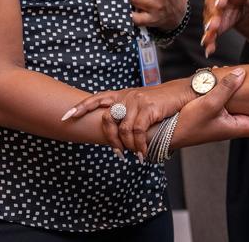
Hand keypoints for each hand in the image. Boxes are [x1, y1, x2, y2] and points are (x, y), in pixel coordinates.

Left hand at [62, 78, 194, 156]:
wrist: (183, 93)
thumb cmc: (161, 103)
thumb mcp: (140, 104)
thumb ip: (127, 112)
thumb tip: (117, 132)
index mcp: (122, 94)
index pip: (96, 98)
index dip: (80, 107)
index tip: (65, 117)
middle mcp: (127, 96)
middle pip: (107, 119)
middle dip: (110, 139)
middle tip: (118, 153)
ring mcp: (137, 101)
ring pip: (123, 129)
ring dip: (127, 146)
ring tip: (135, 155)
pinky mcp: (149, 108)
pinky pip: (138, 131)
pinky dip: (139, 145)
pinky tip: (143, 153)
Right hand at [171, 68, 248, 148]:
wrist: (167, 134)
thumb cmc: (187, 125)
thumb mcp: (208, 104)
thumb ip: (226, 88)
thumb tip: (241, 73)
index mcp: (239, 127)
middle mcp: (235, 126)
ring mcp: (226, 122)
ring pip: (246, 110)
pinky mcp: (216, 116)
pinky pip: (233, 106)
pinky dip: (236, 95)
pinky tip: (229, 83)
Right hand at [201, 0, 248, 55]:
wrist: (236, 1)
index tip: (222, 3)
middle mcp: (212, 2)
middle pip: (212, 10)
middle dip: (212, 18)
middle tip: (213, 25)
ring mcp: (211, 15)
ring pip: (208, 24)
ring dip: (209, 31)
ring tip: (209, 39)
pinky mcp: (213, 27)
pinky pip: (210, 36)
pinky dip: (209, 43)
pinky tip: (209, 50)